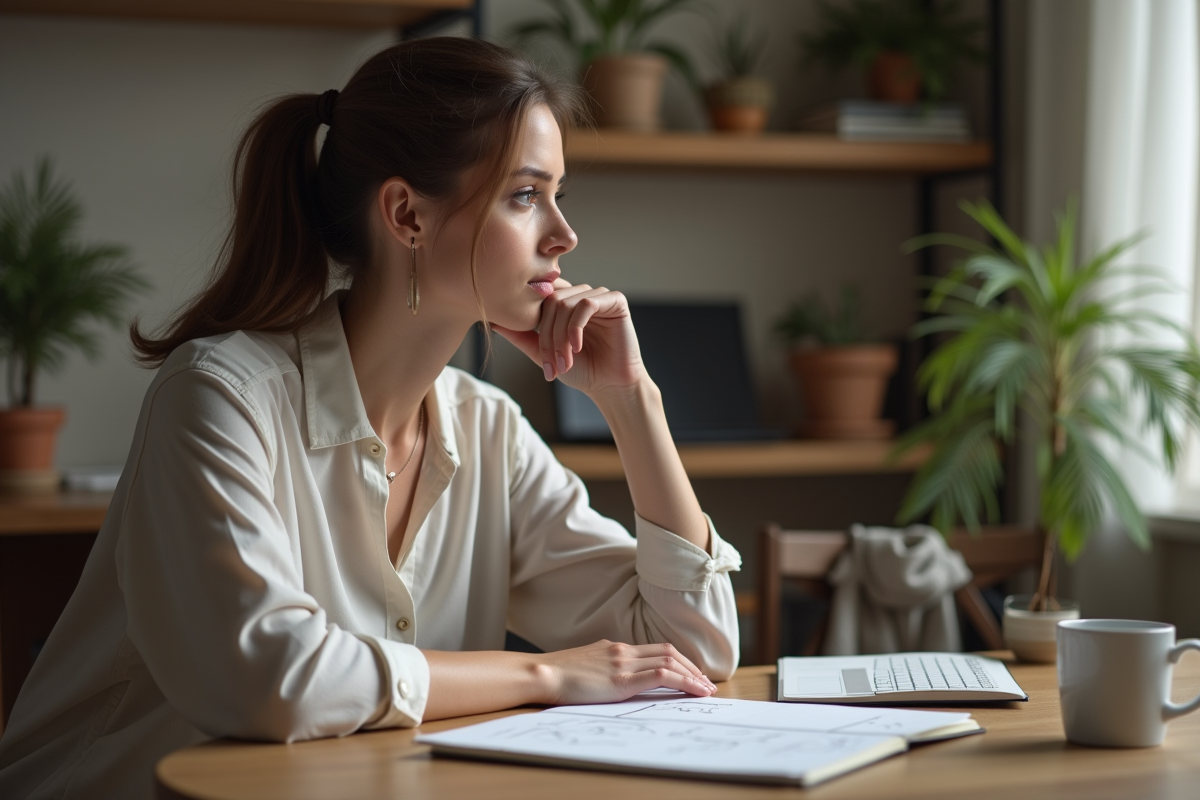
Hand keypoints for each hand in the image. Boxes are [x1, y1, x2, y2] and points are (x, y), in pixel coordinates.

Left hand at [491, 280, 646, 399]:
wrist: (610, 386)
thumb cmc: (581, 370)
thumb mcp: (543, 353)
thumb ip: (520, 336)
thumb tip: (491, 322)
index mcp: (565, 303)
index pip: (540, 296)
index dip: (533, 319)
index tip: (537, 350)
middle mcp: (581, 295)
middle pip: (550, 301)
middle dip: (546, 335)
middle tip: (551, 363)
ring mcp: (599, 295)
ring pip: (565, 303)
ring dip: (560, 336)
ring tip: (565, 361)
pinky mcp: (616, 301)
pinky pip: (586, 304)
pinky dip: (576, 327)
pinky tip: (577, 347)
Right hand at [536, 640, 716, 705]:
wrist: (542, 673)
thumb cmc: (556, 675)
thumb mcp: (585, 666)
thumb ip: (603, 668)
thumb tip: (612, 678)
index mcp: (614, 647)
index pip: (654, 649)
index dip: (678, 660)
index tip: (691, 674)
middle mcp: (622, 650)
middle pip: (667, 652)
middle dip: (691, 667)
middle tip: (706, 683)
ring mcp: (623, 662)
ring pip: (669, 661)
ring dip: (692, 675)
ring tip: (706, 689)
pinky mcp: (622, 679)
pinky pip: (662, 676)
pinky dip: (684, 681)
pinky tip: (696, 691)